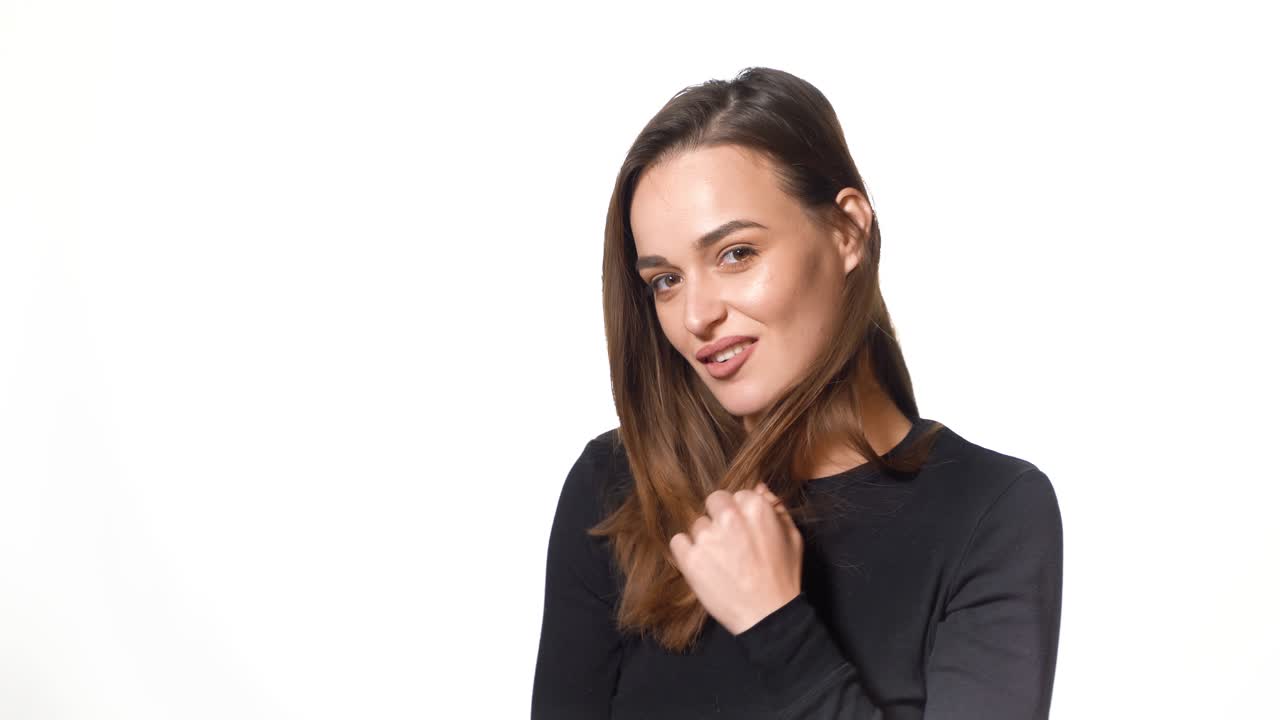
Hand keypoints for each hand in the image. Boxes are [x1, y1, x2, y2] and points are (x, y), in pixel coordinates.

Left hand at [669, 483, 803, 635]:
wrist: (769, 616)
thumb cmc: (783, 577)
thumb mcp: (792, 537)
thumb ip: (775, 507)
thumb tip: (759, 487)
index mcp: (756, 507)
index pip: (736, 494)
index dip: (739, 513)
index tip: (743, 530)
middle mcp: (729, 517)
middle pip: (713, 502)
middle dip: (719, 518)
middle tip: (729, 543)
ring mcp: (707, 537)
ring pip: (697, 524)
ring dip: (706, 538)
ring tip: (722, 562)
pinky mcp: (690, 558)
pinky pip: (678, 542)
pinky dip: (686, 552)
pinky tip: (703, 565)